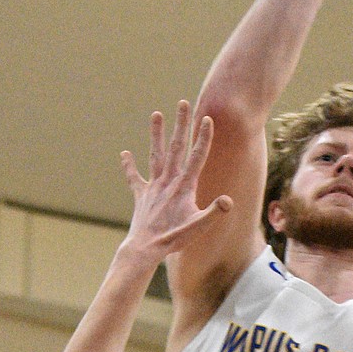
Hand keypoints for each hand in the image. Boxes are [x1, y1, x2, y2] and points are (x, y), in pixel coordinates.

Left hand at [120, 102, 231, 263]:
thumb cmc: (174, 239)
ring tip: (156, 114)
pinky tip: (124, 154)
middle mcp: (168, 181)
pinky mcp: (141, 195)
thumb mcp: (198, 227)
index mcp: (184, 186)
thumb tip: (228, 201)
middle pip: (176, 147)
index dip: (203, 137)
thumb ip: (213, 213)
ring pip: (155, 155)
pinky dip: (129, 166)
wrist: (145, 248)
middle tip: (183, 103)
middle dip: (181, 124)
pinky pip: (134, 178)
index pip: (197, 157)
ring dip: (156, 134)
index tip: (207, 118)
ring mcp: (153, 186)